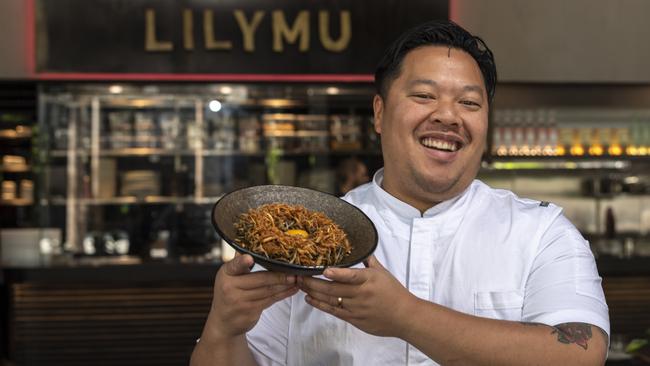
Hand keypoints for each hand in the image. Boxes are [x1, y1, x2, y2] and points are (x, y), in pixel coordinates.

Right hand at [206, 254, 298, 338]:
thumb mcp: (228, 276)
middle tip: (293, 272)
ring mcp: (240, 301)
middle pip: (259, 279)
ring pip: (267, 291)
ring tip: (296, 279)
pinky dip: (283, 294)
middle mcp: (230, 287)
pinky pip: (270, 300)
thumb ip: (239, 262)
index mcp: (226, 273)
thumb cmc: (228, 294)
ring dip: (284, 285)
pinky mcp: (250, 312)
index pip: (235, 266)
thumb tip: (247, 243)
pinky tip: (291, 289)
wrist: (223, 322)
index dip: (243, 262)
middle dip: (278, 276)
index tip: (250, 259)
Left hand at [298, 255, 417, 337]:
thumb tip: (362, 249)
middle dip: (313, 282)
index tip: (325, 270)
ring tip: (300, 285)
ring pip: (330, 300)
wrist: (404, 317)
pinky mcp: (353, 319)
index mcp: (368, 279)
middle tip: (299, 276)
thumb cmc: (394, 293)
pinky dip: (320, 305)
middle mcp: (361, 294)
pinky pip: (333, 311)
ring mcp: (356, 308)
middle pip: (333, 288)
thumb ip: (369, 261)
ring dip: (313, 292)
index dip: (338, 273)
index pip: (351, 275)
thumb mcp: (383, 273)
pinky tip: (310, 299)